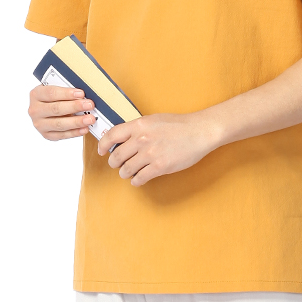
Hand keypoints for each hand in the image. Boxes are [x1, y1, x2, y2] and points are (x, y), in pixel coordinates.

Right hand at [28, 84, 96, 140]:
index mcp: (36, 94)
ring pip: (59, 124)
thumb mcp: (56, 87)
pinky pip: (61, 135)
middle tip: (89, 105)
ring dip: (77, 122)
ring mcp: (39, 124)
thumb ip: (67, 88)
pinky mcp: (46, 134)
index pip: (51, 93)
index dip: (67, 93)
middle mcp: (35, 110)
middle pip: (56, 109)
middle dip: (75, 107)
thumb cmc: (54, 96)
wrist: (45, 107)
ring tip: (90, 119)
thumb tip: (83, 93)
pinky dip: (74, 132)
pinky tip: (84, 128)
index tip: (81, 93)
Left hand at [96, 112, 219, 186]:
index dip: (102, 145)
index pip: (111, 135)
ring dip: (125, 173)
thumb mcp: (153, 120)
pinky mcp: (160, 167)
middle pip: (115, 157)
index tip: (101, 151)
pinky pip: (139, 179)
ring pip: (125, 170)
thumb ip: (137, 129)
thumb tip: (120, 138)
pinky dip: (136, 181)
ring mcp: (150, 154)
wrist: (199, 131)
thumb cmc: (179, 125)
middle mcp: (141, 139)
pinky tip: (140, 178)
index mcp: (139, 125)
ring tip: (131, 171)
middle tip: (118, 164)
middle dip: (115, 163)